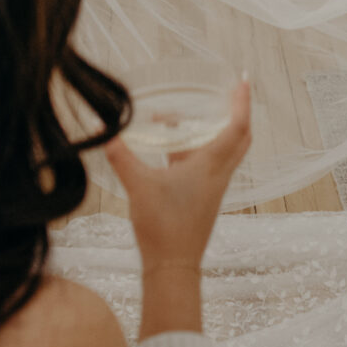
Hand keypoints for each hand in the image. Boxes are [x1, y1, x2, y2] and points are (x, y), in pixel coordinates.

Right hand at [104, 77, 252, 273]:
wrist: (173, 266)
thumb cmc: (163, 226)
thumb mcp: (138, 186)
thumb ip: (121, 157)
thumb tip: (103, 132)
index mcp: (211, 166)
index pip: (237, 127)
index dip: (242, 102)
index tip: (243, 80)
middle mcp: (218, 174)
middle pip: (240, 137)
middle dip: (238, 112)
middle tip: (227, 93)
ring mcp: (213, 186)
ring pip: (224, 150)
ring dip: (213, 130)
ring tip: (184, 117)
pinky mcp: (203, 197)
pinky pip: (208, 164)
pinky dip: (197, 148)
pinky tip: (171, 148)